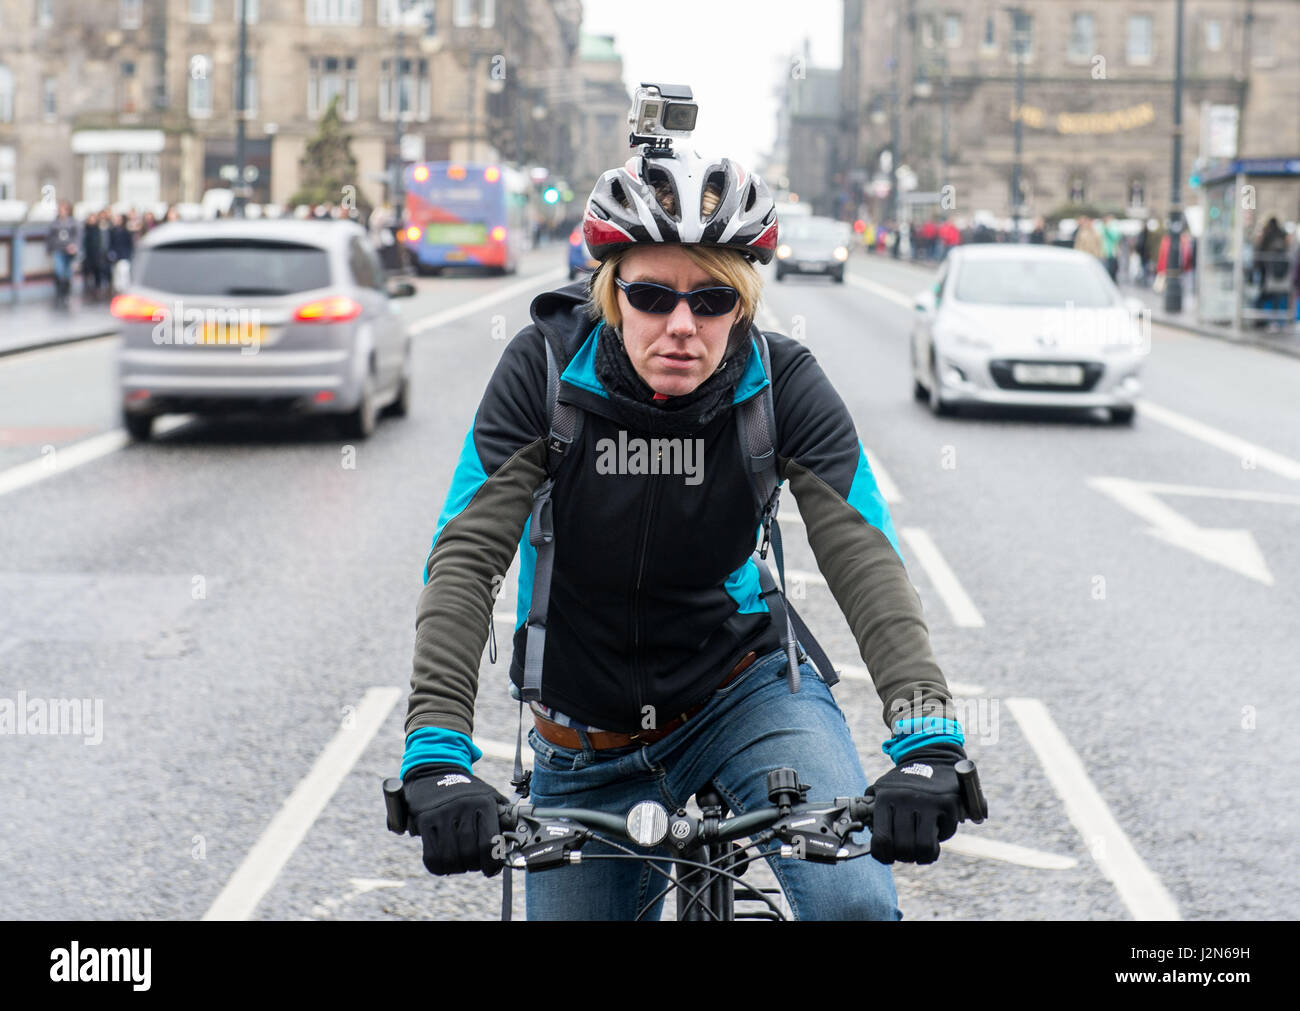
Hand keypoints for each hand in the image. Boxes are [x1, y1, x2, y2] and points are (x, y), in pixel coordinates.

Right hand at [403, 763, 507, 876]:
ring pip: (450, 857)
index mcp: (483, 803)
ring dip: (458, 867)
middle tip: (476, 864)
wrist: (436, 769)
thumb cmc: (467, 790)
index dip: (492, 862)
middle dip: (475, 866)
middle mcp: (463, 807)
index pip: (489, 843)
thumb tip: (518, 836)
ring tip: (461, 863)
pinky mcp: (425, 820)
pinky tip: (445, 863)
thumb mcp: (489, 796)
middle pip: (470, 853)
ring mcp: (442, 814)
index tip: (492, 868)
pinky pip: (431, 856)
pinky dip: (439, 866)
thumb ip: (503, 817)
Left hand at [868, 742, 964, 864]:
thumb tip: (866, 837)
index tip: (888, 857)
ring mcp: (927, 801)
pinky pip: (945, 835)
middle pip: (904, 848)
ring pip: (925, 848)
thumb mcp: (882, 789)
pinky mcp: (947, 803)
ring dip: (923, 856)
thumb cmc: (904, 781)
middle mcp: (905, 799)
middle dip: (905, 857)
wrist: (932, 756)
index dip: (884, 856)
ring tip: (921, 851)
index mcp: (885, 797)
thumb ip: (874, 811)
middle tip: (907, 854)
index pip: (882, 840)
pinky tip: (936, 830)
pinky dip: (941, 837)